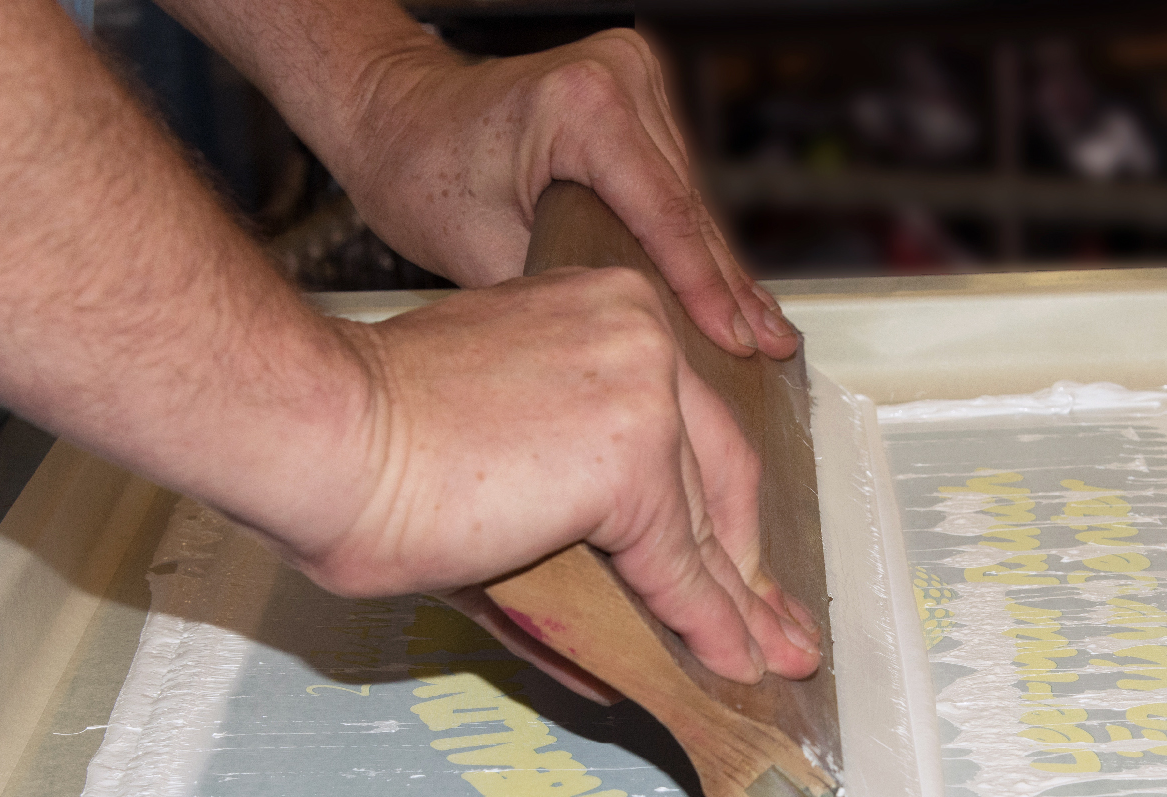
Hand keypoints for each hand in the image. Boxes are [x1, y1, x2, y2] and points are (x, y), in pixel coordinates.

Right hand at [280, 268, 819, 686]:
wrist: (323, 432)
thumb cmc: (369, 433)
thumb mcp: (492, 450)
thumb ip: (563, 508)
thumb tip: (608, 597)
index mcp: (607, 312)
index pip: (688, 421)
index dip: (717, 504)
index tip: (738, 555)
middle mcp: (641, 336)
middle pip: (720, 470)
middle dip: (747, 561)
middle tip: (774, 620)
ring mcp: (643, 394)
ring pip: (705, 525)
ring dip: (738, 604)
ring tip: (763, 657)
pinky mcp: (633, 461)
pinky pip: (679, 567)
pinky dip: (706, 625)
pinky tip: (727, 659)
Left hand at [328, 28, 798, 361]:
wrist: (395, 118)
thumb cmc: (419, 170)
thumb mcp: (489, 249)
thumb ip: (573, 290)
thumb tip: (636, 345)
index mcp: (584, 102)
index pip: (666, 213)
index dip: (706, 289)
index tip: (738, 342)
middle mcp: (620, 76)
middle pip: (690, 207)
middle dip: (726, 287)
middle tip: (771, 348)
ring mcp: (633, 80)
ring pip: (691, 198)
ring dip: (720, 269)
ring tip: (764, 333)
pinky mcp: (634, 97)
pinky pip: (675, 184)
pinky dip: (694, 241)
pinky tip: (731, 289)